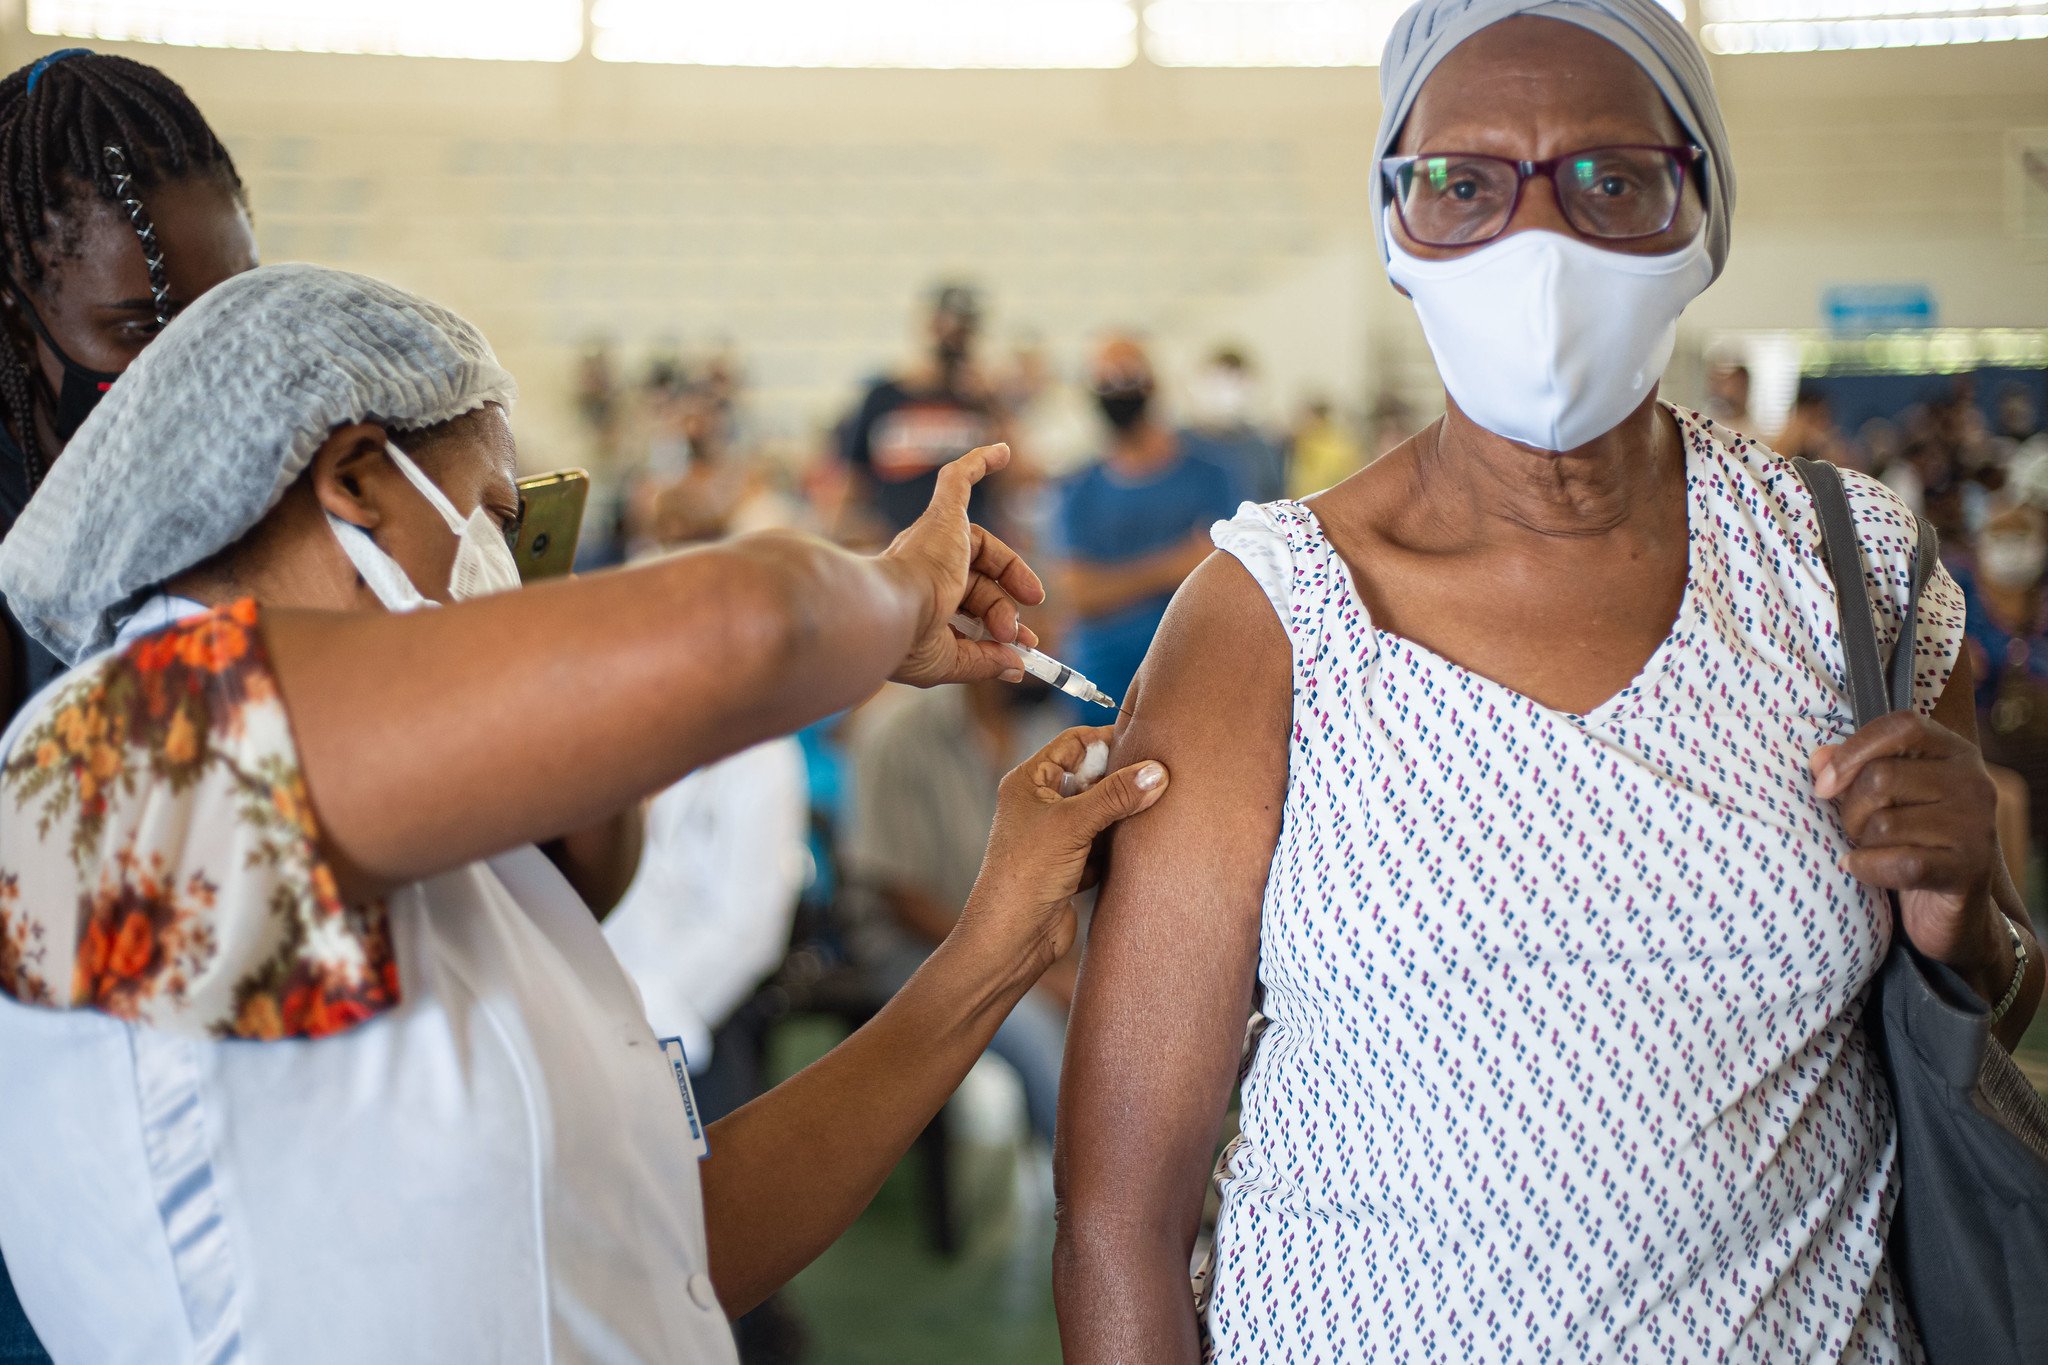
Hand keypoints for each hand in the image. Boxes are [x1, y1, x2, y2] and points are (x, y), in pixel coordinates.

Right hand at [881, 443, 1046, 687]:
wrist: (888, 616)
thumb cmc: (904, 641)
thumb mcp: (949, 660)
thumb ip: (983, 661)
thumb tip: (1016, 666)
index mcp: (915, 599)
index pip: (963, 603)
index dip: (996, 621)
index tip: (1021, 644)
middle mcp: (919, 566)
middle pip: (976, 580)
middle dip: (1005, 607)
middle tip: (1024, 632)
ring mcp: (930, 539)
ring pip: (982, 548)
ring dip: (1011, 574)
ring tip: (1031, 601)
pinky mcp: (941, 517)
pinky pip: (958, 478)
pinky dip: (980, 461)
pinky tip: (1004, 451)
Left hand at [956, 727, 1169, 978]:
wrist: (1012, 939)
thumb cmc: (1023, 875)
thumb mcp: (1072, 825)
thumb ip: (1115, 796)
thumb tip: (1155, 772)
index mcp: (1030, 782)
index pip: (1073, 744)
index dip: (1106, 739)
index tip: (1146, 738)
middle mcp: (1042, 805)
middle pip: (1091, 778)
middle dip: (1123, 778)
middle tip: (1161, 774)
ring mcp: (1057, 837)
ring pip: (1101, 813)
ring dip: (1124, 814)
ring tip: (1159, 807)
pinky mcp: (1072, 866)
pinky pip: (1104, 845)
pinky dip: (1120, 845)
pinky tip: (1142, 844)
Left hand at [1812, 711, 2011, 996]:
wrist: (1954, 910)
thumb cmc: (1911, 839)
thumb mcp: (1884, 798)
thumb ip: (1852, 770)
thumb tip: (1818, 758)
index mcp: (1954, 753)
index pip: (1901, 727)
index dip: (1854, 750)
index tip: (1823, 783)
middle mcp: (1974, 783)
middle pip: (1881, 777)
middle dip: (1851, 809)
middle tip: (1856, 829)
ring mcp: (1976, 826)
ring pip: (1883, 822)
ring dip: (1862, 841)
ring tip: (1873, 849)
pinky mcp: (1969, 869)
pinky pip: (1898, 862)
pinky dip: (1867, 868)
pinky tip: (1862, 868)